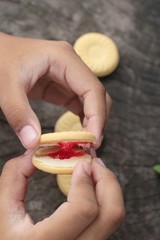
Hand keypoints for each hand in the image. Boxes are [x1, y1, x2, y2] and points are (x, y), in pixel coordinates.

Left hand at [0, 32, 111, 148]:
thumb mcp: (5, 86)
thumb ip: (19, 114)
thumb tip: (33, 143)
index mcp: (64, 59)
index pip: (93, 89)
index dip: (97, 116)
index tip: (92, 140)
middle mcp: (72, 66)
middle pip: (98, 96)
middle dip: (97, 122)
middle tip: (88, 146)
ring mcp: (69, 77)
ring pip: (92, 102)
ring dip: (91, 123)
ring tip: (84, 144)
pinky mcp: (63, 88)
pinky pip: (80, 106)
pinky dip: (82, 121)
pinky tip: (77, 135)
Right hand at [0, 154, 124, 239]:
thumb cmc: (8, 238)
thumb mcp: (2, 209)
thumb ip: (14, 176)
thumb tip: (36, 152)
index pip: (82, 209)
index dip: (85, 181)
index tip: (80, 164)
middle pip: (110, 214)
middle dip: (107, 180)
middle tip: (94, 163)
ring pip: (113, 218)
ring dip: (109, 188)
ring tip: (95, 172)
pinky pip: (107, 221)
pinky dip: (106, 199)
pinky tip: (92, 188)